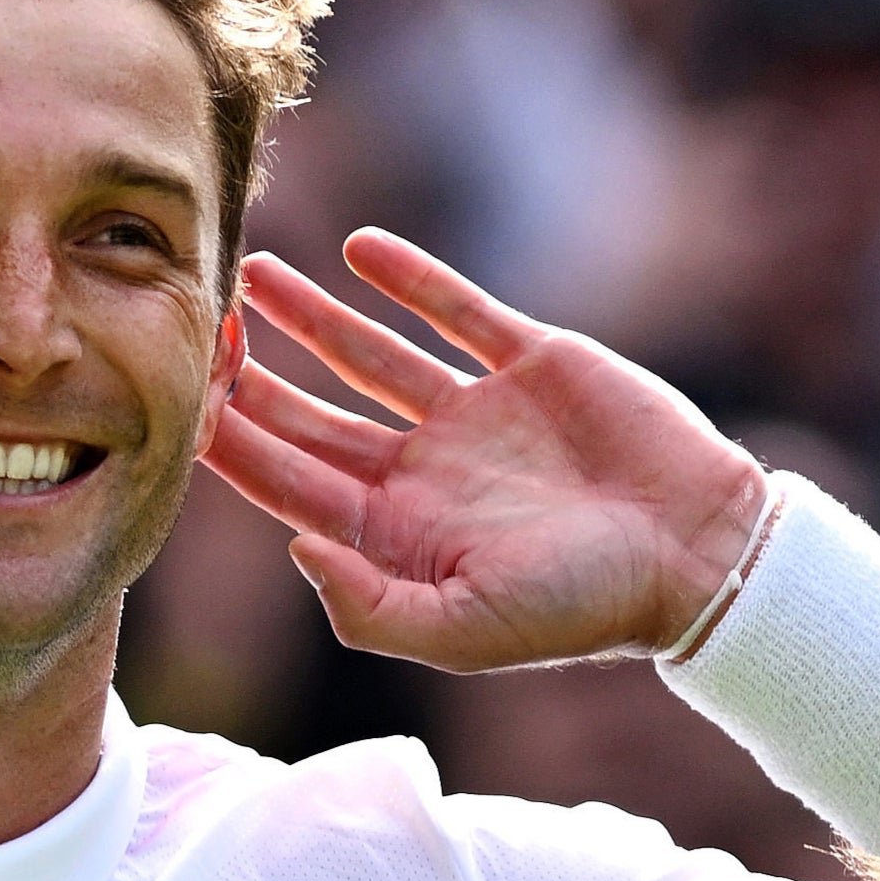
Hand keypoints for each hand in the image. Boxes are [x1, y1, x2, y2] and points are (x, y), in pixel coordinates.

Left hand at [200, 229, 766, 671]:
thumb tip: (294, 549)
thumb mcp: (468, 632)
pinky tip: (360, 248)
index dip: (230, 440)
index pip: (286, 481)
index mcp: (396, 534)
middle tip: (194, 321)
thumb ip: (370, 607)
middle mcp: (422, 472)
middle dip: (249, 374)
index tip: (178, 394)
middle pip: (309, 414)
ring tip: (253, 272)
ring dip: (310, 314)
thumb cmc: (585, 609)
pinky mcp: (529, 363)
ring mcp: (473, 415)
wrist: (701, 554)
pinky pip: (455, 310)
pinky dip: (410, 278)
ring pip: (368, 354)